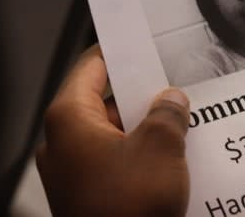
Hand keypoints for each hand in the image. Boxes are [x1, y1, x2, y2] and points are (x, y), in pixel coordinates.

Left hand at [37, 45, 190, 216]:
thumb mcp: (160, 148)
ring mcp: (74, 170)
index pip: (92, 66)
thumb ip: (167, 113)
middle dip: (142, 96)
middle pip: (105, 101)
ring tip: (180, 123)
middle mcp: (64, 141)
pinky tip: (172, 157)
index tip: (143, 43)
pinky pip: (116, 160)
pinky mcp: (89, 193)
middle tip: (174, 88)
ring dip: (145, 128)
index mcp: (69, 118)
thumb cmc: (127, 209)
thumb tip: (170, 100)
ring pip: (114, 133)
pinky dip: (140, 155)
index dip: (120, 52)